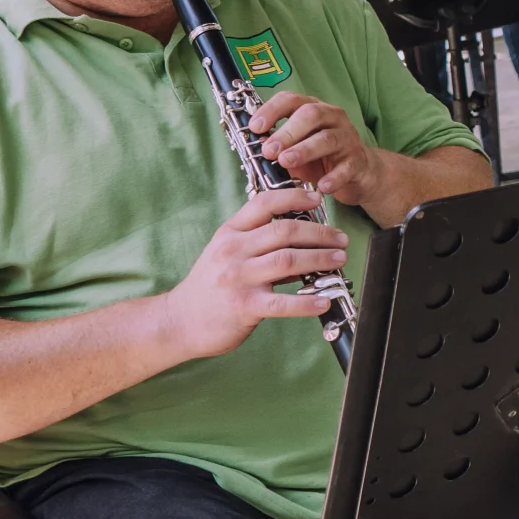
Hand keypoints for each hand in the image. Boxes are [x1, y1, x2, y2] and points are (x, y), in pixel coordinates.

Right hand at [161, 189, 349, 358]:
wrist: (178, 321)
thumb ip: (259, 243)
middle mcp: (233, 251)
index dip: (294, 197)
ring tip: (339, 259)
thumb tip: (304, 239)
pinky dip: (307, 302)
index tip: (317, 200)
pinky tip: (324, 301)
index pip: (264, 203)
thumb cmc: (209, 286)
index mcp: (230, 233)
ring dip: (320, 259)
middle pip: (284, 231)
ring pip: (288, 260)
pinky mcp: (243, 306)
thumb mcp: (226, 253)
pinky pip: (282, 303)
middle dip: (319, 233)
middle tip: (340, 239)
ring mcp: (238, 278)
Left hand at [251, 92, 386, 205]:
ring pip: (327, 139)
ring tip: (286, 162)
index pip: (291, 100)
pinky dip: (334, 177)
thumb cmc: (321, 157)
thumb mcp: (295, 148)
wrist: (358, 173)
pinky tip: (322, 186)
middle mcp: (332, 118)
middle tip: (269, 149)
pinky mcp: (358, 160)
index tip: (254, 127)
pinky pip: (347, 167)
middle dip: (287, 132)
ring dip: (304, 150)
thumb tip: (254, 146)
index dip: (272, 110)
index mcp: (312, 109)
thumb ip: (278, 146)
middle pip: (311, 115)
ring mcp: (347, 138)